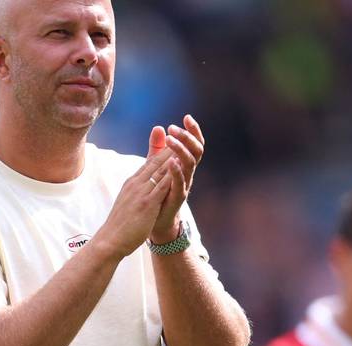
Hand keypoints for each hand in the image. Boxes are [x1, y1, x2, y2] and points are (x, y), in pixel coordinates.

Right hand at [95, 147, 175, 258]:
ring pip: (160, 170)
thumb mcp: (127, 203)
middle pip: (155, 162)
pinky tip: (181, 166)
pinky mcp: (147, 203)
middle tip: (181, 135)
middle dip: (169, 148)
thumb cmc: (118, 225)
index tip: (171, 142)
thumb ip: (134, 193)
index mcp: (131, 183)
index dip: (160, 152)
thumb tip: (139, 189)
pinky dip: (172, 174)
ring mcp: (141, 192)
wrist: (110, 240)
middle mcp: (136, 184)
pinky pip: (162, 185)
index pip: (148, 164)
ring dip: (173, 156)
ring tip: (185, 144)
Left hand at [147, 114, 203, 242]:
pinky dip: (177, 171)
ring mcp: (184, 185)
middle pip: (196, 151)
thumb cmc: (158, 192)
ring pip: (190, 164)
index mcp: (184, 165)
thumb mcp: (156, 167)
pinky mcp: (177, 197)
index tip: (187, 117)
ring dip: (181, 150)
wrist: (155, 221)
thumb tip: (158, 127)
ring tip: (171, 140)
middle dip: (188, 137)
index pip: (195, 144)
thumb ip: (157, 149)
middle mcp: (188, 173)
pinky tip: (171, 162)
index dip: (194, 130)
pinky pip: (180, 183)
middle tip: (175, 128)